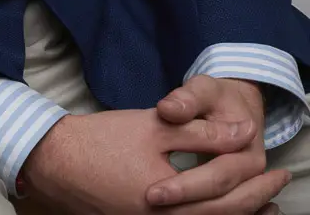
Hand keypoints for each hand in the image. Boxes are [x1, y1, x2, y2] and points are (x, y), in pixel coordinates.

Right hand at [17, 105, 270, 214]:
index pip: (226, 198)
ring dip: (238, 214)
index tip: (274, 167)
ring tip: (264, 204)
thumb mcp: (155, 127)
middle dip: (254, 202)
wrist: (56, 160)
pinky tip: (221, 207)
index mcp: (170, 203)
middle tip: (278, 184)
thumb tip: (244, 131)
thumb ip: (202, 131)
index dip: (254, 183)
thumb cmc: (103, 140)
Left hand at [147, 75, 291, 212]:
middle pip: (218, 202)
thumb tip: (168, 110)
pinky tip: (170, 213)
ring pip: (220, 211)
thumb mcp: (203, 89)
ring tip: (155, 211)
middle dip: (184, 204)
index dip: (185, 187)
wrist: (237, 106)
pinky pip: (219, 210)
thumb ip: (187, 99)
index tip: (152, 192)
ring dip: (189, 212)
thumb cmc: (217, 98)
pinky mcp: (231, 193)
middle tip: (149, 200)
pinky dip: (198, 212)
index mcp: (247, 154)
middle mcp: (249, 177)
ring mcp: (243, 188)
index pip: (216, 177)